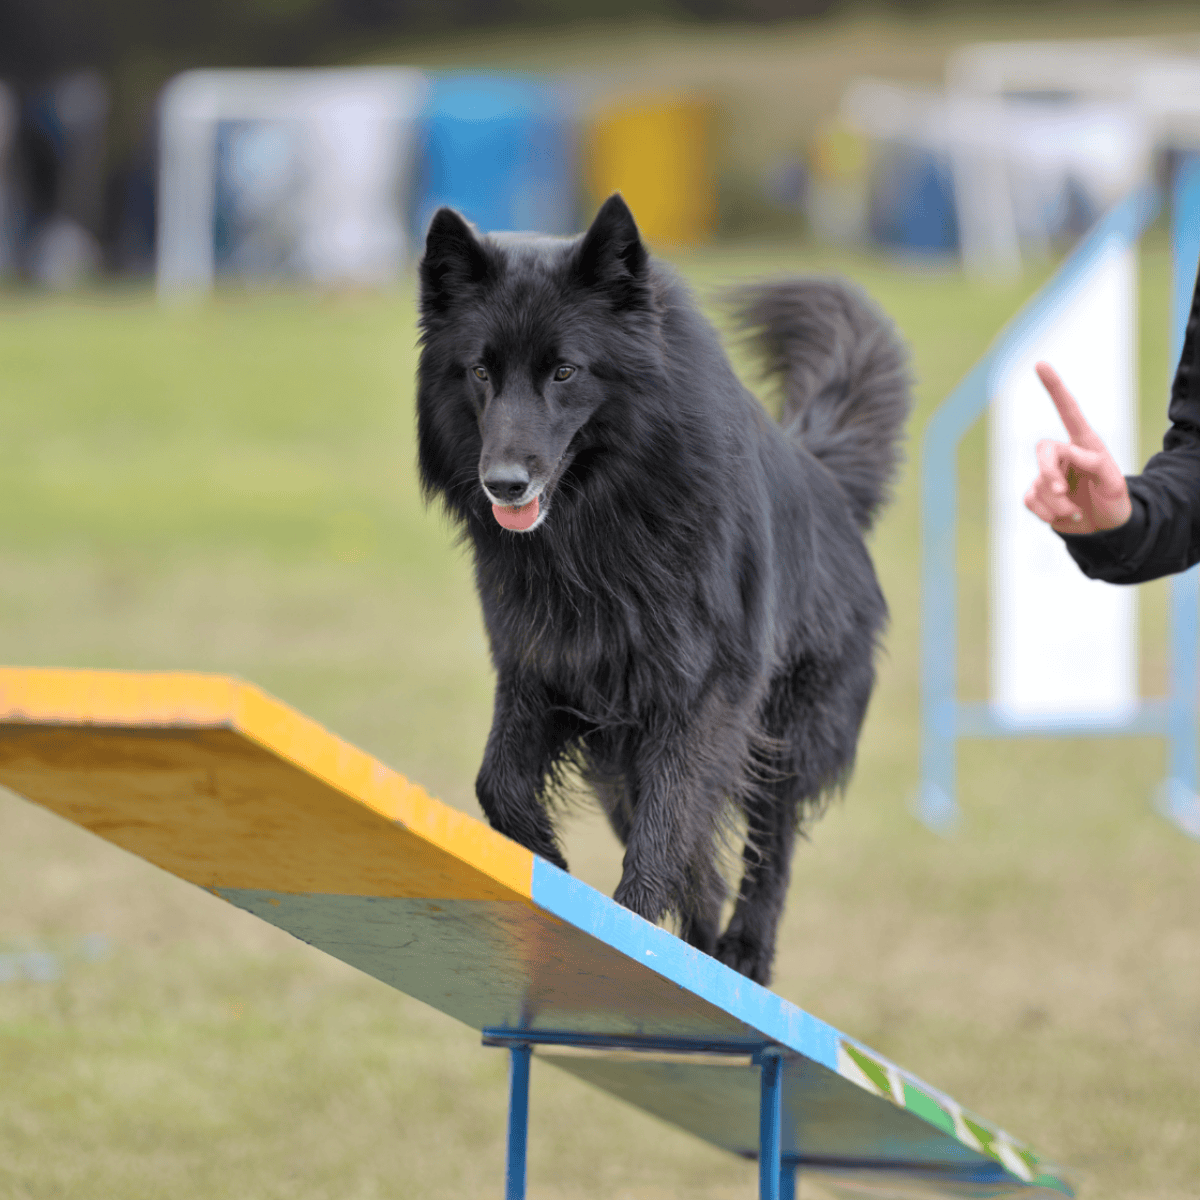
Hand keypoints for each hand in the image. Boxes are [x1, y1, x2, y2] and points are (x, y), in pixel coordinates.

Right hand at [1023, 361, 1131, 533]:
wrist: (1104, 530)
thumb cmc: (1113, 500)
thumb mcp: (1113, 481)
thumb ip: (1094, 463)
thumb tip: (1068, 454)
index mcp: (1084, 445)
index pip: (1068, 411)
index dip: (1054, 388)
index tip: (1040, 364)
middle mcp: (1064, 456)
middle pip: (1043, 451)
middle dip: (1049, 472)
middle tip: (1062, 492)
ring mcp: (1048, 476)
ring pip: (1038, 483)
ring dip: (1057, 503)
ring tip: (1076, 512)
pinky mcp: (1038, 495)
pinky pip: (1030, 499)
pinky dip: (1046, 512)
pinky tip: (1063, 517)